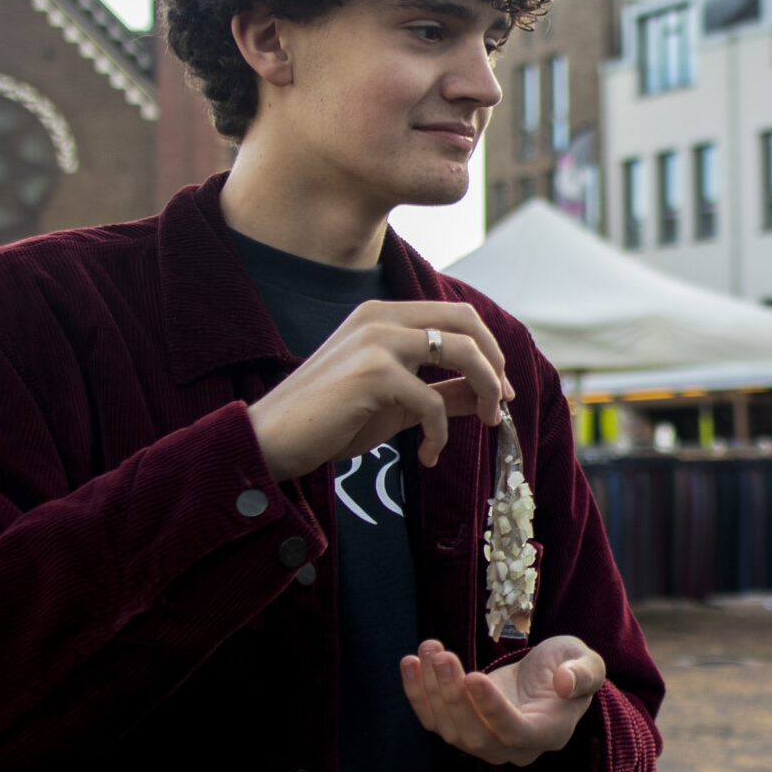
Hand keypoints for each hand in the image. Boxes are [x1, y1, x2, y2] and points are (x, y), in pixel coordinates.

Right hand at [246, 301, 512, 479]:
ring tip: (483, 424)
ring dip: (485, 390)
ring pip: (462, 352)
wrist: (271, 439)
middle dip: (495, 363)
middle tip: (500, 404)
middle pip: (467, 321)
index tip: (500, 389)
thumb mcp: (397, 404)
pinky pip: (432, 400)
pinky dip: (440, 432)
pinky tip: (426, 456)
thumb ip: (441, 392)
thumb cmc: (330, 421)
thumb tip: (487, 394)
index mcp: (384, 316)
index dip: (489, 349)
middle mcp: (381, 317)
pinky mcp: (372, 372)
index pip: (457, 314)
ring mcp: (376, 341)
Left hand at [399, 635, 605, 766]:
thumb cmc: (570, 668)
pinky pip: (433, 719)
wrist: (547, 677)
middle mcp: (513, 748)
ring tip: (429, 648)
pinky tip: (410, 662)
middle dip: (453, 696)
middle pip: (475, 735)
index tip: (474, 676)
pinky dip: (417, 693)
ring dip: (432, 689)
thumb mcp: (588, 662)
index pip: (515, 732)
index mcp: (548, 734)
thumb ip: (584, 673)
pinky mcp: (460, 727)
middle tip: (443, 655)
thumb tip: (565, 683)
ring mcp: (483, 742)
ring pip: (449, 729)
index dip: (493, 710)